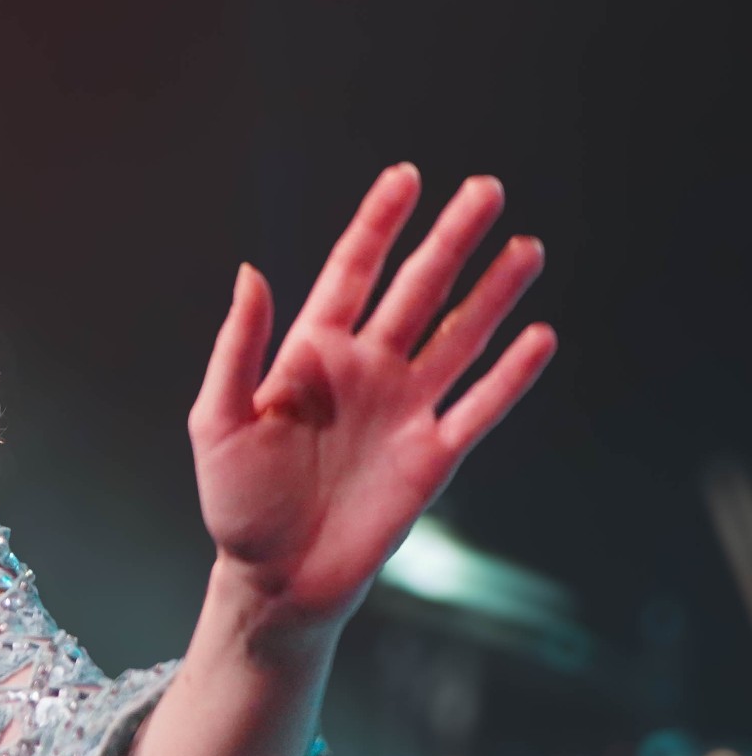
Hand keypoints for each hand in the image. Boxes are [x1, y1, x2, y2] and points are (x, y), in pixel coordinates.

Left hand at [188, 164, 556, 630]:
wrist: (273, 578)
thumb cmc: (235, 502)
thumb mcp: (217, 422)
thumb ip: (238, 349)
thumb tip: (251, 272)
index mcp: (310, 354)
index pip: (351, 272)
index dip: (378, 224)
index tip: (405, 177)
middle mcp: (366, 371)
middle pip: (416, 290)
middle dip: (450, 241)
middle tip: (486, 188)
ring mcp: (404, 409)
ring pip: (458, 337)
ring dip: (493, 295)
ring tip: (527, 248)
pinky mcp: (432, 456)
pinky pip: (479, 407)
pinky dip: (510, 375)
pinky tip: (538, 336)